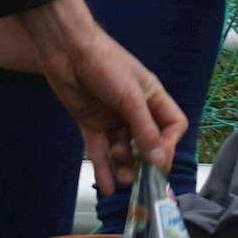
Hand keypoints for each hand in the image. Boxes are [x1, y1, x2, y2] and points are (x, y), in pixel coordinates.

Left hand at [12, 0, 188, 194]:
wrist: (67, 50)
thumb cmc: (106, 65)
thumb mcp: (130, 97)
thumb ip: (145, 129)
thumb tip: (160, 161)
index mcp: (152, 98)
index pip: (171, 126)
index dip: (168, 144)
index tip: (158, 161)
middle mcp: (135, 110)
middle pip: (147, 142)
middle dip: (145, 161)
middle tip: (141, 180)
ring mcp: (112, 118)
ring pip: (123, 150)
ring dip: (124, 167)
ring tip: (123, 180)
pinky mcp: (91, 124)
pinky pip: (100, 151)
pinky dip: (104, 169)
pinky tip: (108, 187)